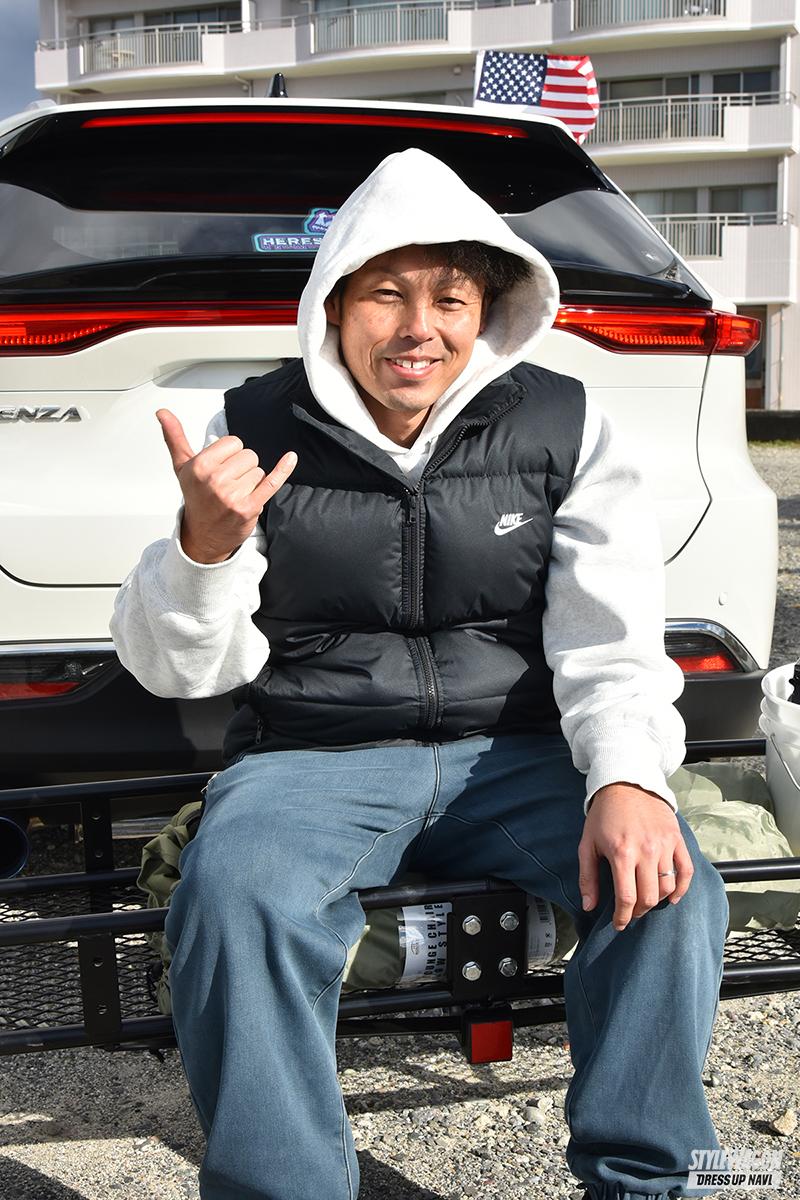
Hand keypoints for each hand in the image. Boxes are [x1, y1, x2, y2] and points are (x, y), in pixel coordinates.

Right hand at [156, 409, 296, 563]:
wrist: (204, 536)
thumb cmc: (196, 498)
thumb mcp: (182, 467)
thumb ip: (175, 437)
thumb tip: (162, 412)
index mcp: (199, 467)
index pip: (233, 442)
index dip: (230, 454)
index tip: (220, 469)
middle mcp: (214, 480)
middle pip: (248, 455)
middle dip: (242, 468)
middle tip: (227, 485)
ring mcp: (232, 496)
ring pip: (258, 471)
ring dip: (251, 482)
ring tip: (235, 495)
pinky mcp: (249, 508)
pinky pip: (271, 482)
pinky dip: (283, 469)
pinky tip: (290, 458)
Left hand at [578, 781, 693, 931]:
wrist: (627, 784)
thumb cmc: (604, 815)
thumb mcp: (587, 844)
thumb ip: (588, 877)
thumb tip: (589, 906)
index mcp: (622, 853)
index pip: (627, 898)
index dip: (623, 917)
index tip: (619, 924)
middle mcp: (646, 851)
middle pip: (648, 897)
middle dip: (638, 912)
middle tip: (631, 913)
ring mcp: (664, 845)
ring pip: (667, 887)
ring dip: (656, 901)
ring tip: (645, 902)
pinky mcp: (677, 839)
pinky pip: (686, 871)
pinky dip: (681, 889)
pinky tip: (672, 898)